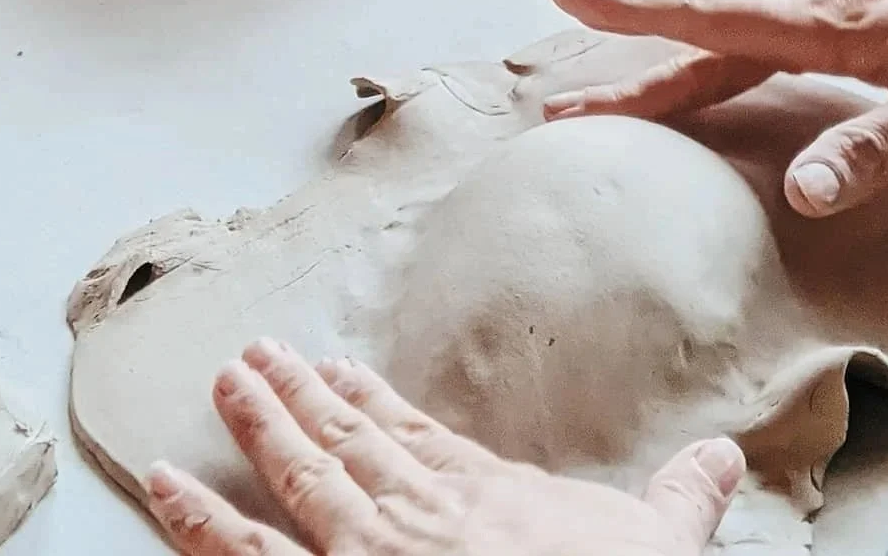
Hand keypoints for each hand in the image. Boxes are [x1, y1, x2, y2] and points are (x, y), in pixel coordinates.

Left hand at [147, 340, 744, 555]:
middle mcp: (416, 514)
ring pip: (297, 480)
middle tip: (253, 352)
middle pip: (346, 444)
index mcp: (483, 496)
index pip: (414, 437)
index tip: (336, 369)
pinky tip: (161, 488)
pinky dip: (199, 523)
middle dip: (296, 397)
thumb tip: (727, 455)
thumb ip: (683, 499)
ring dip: (253, 430)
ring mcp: (366, 552)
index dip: (370, 403)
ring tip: (218, 384)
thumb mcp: (657, 549)